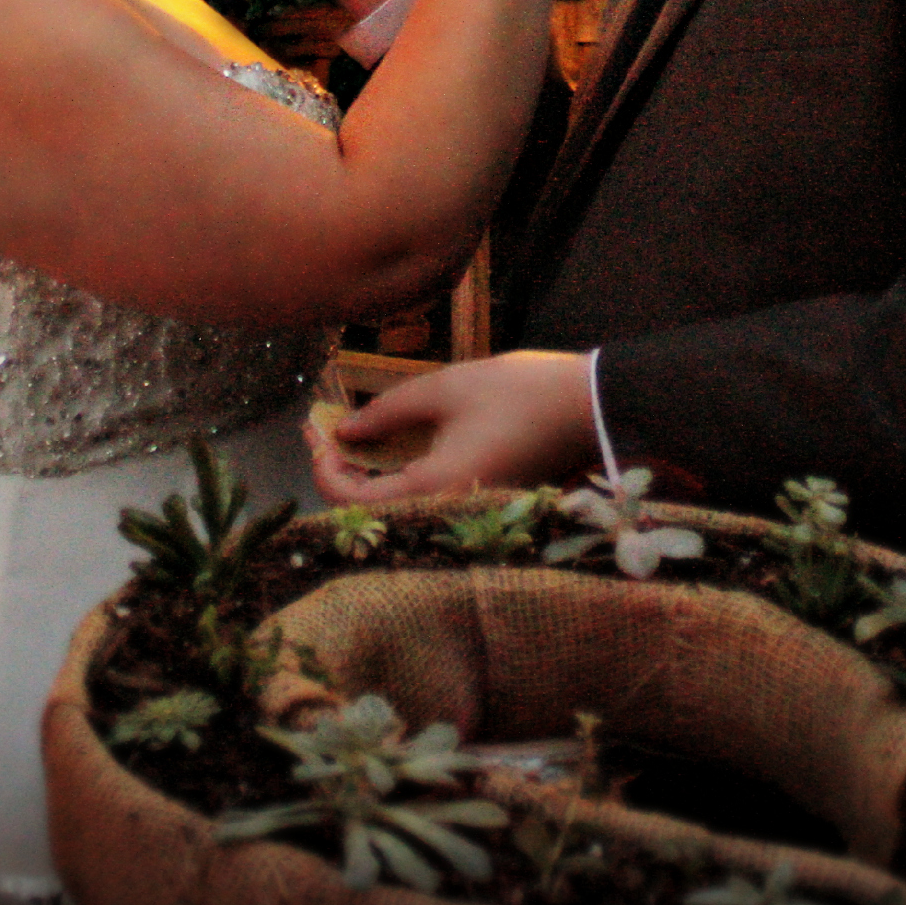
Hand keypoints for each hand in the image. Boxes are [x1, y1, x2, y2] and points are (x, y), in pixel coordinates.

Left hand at [312, 349, 596, 504]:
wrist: (590, 407)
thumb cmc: (518, 393)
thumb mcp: (445, 389)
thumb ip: (386, 412)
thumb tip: (343, 431)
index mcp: (432, 491)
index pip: (352, 502)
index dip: (324, 468)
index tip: (316, 431)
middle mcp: (444, 515)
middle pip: (371, 512)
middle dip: (340, 471)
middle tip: (325, 429)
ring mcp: (464, 513)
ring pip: (396, 507)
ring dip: (368, 474)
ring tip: (350, 433)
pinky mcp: (478, 503)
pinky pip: (423, 500)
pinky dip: (398, 477)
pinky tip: (389, 446)